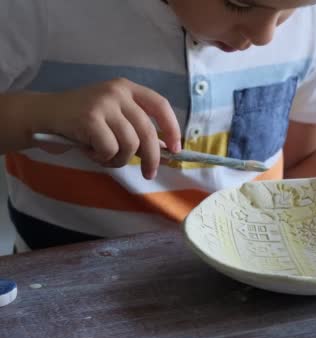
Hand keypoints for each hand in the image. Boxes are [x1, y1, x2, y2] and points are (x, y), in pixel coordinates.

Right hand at [32, 78, 180, 178]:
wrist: (43, 114)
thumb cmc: (82, 121)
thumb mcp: (113, 117)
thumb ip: (136, 128)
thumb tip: (164, 150)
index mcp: (128, 89)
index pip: (160, 105)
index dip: (172, 128)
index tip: (176, 149)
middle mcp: (118, 92)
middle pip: (147, 131)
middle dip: (152, 157)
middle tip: (149, 174)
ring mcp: (104, 103)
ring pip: (129, 144)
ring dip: (119, 159)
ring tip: (105, 156)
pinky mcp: (90, 118)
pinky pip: (110, 149)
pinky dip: (103, 158)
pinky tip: (90, 151)